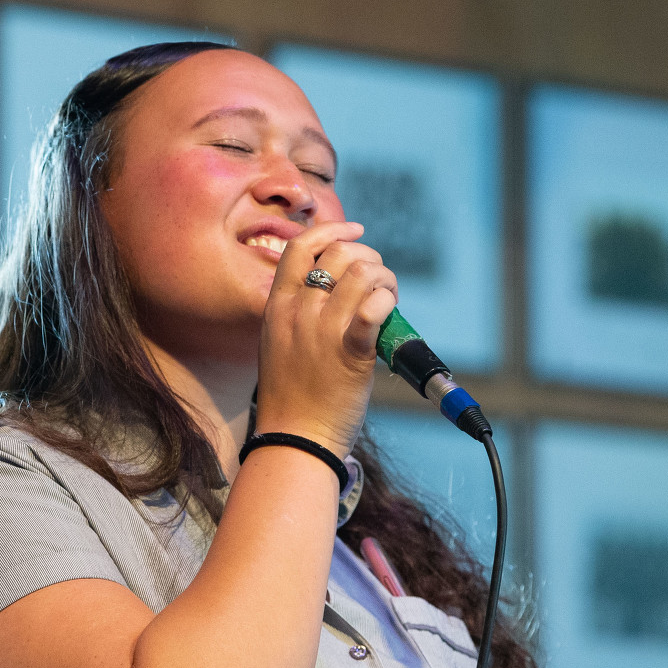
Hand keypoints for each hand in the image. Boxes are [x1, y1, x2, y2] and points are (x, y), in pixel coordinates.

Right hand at [253, 221, 397, 459]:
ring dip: (385, 278)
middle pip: (340, 253)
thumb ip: (297, 313)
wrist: (295, 438)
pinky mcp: (350, 351)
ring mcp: (323, 330)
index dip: (333, 230)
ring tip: (389, 297)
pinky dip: (388, 301)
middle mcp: (299, 311)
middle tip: (381, 281)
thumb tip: (335, 291)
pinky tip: (390, 311)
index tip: (356, 230)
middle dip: (370, 258)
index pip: (301, 247)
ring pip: (362, 272)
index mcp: (277, 305)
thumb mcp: (278, 343)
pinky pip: (375, 307)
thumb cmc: (292, 397)